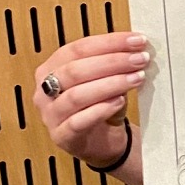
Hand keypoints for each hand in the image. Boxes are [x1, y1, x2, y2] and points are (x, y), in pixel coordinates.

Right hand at [32, 31, 149, 163]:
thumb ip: (113, 64)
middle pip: (75, 70)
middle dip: (112, 62)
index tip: (136, 40)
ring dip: (110, 84)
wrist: (102, 144)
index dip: (109, 43)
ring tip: (136, 79)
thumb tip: (135, 48)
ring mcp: (50, 114)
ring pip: (77, 95)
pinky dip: (101, 109)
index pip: (78, 49)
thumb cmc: (101, 107)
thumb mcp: (105, 80)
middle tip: (139, 60)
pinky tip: (120, 101)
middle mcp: (45, 90)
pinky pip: (79, 121)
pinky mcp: (62, 136)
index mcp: (52, 68)